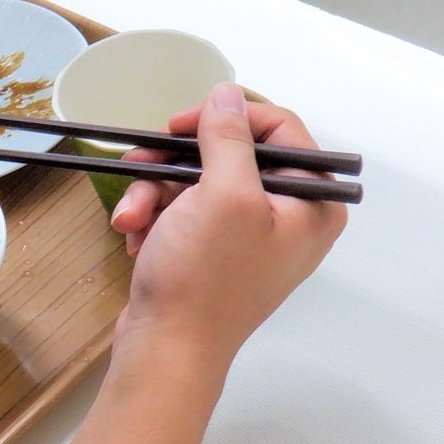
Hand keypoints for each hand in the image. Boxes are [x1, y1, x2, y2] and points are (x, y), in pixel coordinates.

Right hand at [110, 83, 347, 367]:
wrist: (167, 350)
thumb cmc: (204, 276)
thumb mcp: (222, 194)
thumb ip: (229, 137)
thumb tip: (228, 93)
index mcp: (312, 203)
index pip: (280, 130)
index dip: (228, 117)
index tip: (182, 124)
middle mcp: (289, 217)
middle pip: (231, 153)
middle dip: (177, 162)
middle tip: (142, 163)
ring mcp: (249, 236)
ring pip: (198, 180)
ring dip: (156, 191)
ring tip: (131, 216)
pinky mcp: (213, 252)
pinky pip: (184, 211)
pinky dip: (155, 217)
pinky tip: (135, 235)